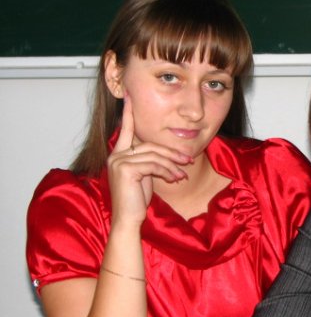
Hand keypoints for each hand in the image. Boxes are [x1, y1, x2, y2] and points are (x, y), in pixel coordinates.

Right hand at [107, 95, 191, 226]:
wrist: (128, 220)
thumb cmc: (137, 200)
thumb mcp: (145, 175)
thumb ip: (150, 161)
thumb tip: (169, 155)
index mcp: (119, 155)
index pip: (126, 130)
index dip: (128, 114)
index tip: (129, 96)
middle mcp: (116, 155)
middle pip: (151, 145)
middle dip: (172, 153)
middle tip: (188, 160)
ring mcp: (119, 161)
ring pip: (155, 155)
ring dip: (173, 165)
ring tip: (183, 174)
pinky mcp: (125, 169)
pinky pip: (154, 165)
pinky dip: (168, 171)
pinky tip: (175, 179)